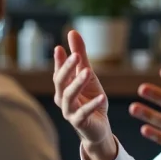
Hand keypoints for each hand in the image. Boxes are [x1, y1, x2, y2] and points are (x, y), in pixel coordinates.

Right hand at [53, 30, 111, 146]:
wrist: (98, 128)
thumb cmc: (91, 99)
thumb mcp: (88, 75)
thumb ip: (80, 56)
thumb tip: (72, 32)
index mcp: (63, 86)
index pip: (59, 71)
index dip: (59, 60)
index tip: (60, 47)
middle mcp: (62, 98)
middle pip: (60, 82)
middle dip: (66, 68)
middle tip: (75, 55)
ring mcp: (69, 111)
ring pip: (69, 96)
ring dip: (77, 83)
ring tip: (87, 72)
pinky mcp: (79, 122)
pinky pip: (84, 113)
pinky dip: (92, 104)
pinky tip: (101, 96)